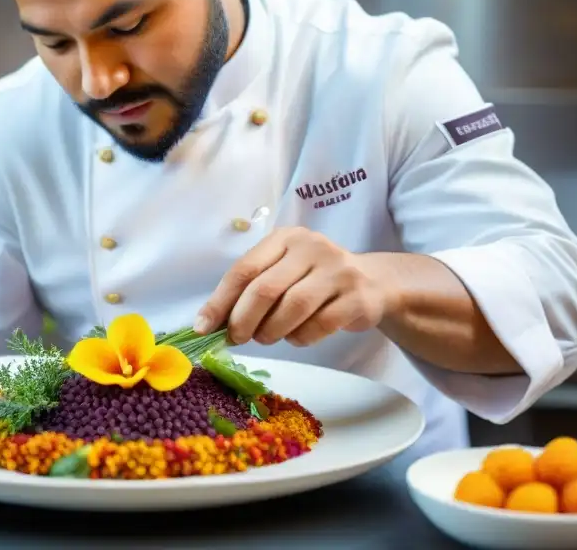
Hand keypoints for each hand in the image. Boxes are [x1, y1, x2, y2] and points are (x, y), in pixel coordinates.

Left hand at [195, 227, 397, 346]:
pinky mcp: (357, 297)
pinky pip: (319, 325)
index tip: (202, 327)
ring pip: (292, 307)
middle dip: (243, 320)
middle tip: (236, 339)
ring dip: (271, 331)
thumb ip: (250, 289)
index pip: (244, 269)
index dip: (220, 301)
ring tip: (266, 337)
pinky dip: (301, 337)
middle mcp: (311, 248)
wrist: (374, 282)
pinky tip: (297, 336)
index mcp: (284, 238)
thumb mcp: (283, 271)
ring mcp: (337, 271)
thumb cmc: (314, 279)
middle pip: (265, 289)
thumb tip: (209, 322)